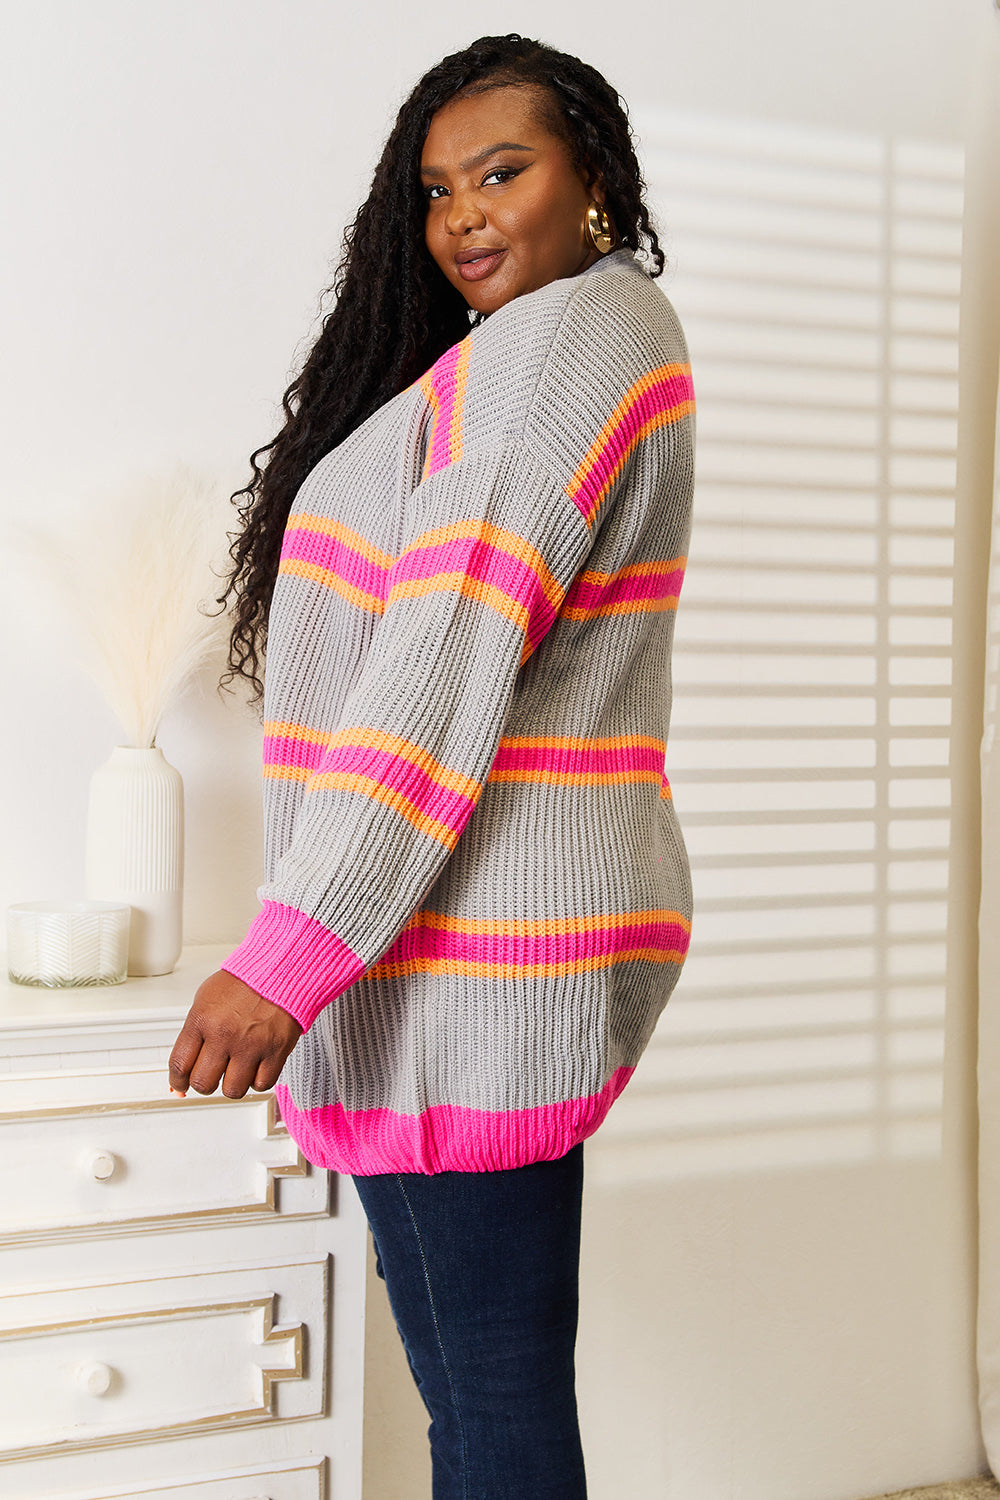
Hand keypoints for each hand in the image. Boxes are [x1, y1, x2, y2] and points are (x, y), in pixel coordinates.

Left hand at [168, 970, 302, 1098]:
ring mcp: (250, 1045)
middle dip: (204, 1083)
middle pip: (203, 1084)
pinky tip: (256, 1068)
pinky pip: (262, 1085)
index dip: (178, 1081)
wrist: (280, 969)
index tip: (181, 1084)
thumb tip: (184, 1068)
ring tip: (236, 1070)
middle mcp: (224, 1035)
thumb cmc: (243, 982)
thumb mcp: (206, 999)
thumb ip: (193, 1034)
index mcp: (202, 1020)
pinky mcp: (275, 1051)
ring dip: (232, 1084)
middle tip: (211, 1075)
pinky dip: (258, 1081)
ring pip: (232, 1091)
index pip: (179, 1066)